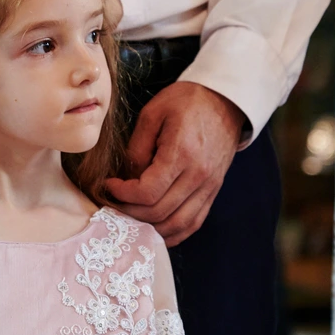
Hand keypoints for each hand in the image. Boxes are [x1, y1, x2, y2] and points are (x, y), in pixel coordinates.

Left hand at [103, 82, 245, 246]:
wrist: (225, 101)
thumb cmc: (187, 102)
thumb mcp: (153, 113)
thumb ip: (137, 148)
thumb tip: (127, 178)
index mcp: (182, 153)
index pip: (147, 192)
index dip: (122, 195)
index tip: (110, 185)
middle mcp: (198, 175)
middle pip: (159, 212)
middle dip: (130, 212)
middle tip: (114, 202)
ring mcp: (209, 187)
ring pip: (177, 225)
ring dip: (150, 228)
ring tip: (131, 216)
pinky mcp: (213, 192)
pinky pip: (193, 223)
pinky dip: (172, 232)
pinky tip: (155, 228)